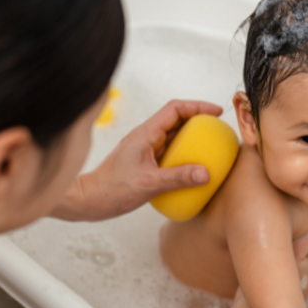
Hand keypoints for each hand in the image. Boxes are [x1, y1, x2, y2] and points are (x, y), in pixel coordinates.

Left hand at [52, 100, 222, 221]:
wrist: (88, 200)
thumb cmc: (111, 190)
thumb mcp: (149, 184)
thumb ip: (178, 178)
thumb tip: (206, 173)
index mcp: (145, 134)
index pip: (175, 109)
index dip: (198, 106)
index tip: (216, 113)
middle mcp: (146, 137)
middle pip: (177, 120)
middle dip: (199, 121)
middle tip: (218, 130)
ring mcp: (145, 149)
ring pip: (174, 137)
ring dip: (192, 139)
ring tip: (211, 148)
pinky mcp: (145, 162)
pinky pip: (170, 154)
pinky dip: (184, 156)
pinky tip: (194, 170)